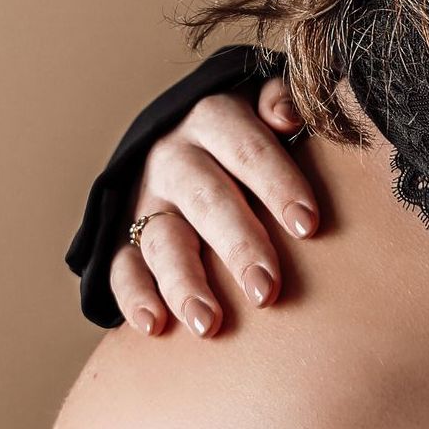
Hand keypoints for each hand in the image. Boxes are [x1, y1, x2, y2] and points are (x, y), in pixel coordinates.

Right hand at [109, 75, 318, 337]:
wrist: (181, 145)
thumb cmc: (250, 138)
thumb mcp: (263, 107)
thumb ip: (281, 102)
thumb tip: (292, 114)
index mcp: (213, 120)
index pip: (247, 147)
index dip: (278, 183)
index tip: (308, 225)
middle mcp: (174, 157)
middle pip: (207, 199)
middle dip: (238, 245)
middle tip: (266, 289)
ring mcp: (145, 200)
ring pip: (162, 240)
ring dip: (184, 283)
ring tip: (210, 324)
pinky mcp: (121, 237)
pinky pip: (121, 269)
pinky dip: (134, 298)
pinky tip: (154, 327)